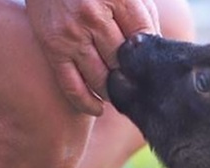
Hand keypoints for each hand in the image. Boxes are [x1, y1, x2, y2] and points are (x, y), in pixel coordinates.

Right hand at [26, 0, 159, 115]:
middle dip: (133, 79)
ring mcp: (71, 34)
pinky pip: (71, 85)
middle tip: (140, 89)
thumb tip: (157, 53)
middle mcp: (93, 17)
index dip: (151, 60)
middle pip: (123, 64)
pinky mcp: (52, 46)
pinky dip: (86, 102)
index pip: (144, 40)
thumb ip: (144, 18)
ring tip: (121, 94)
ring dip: (114, 91)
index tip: (155, 72)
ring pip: (101, 79)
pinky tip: (98, 109)